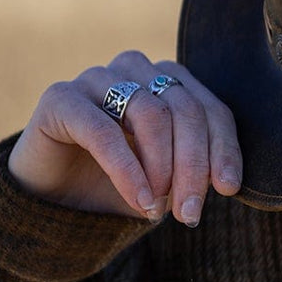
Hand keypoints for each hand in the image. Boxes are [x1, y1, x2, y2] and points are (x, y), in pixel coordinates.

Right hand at [7, 52, 241, 223]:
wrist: (52, 199)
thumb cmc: (115, 184)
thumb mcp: (166, 179)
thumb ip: (195, 169)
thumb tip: (228, 179)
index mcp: (166, 80)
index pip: (210, 108)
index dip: (223, 148)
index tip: (229, 188)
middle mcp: (134, 69)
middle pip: (184, 110)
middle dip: (194, 165)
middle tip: (190, 212)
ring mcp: (96, 78)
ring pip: (151, 113)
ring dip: (162, 167)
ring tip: (158, 207)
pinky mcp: (61, 98)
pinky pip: (103, 131)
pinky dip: (127, 169)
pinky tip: (139, 199)